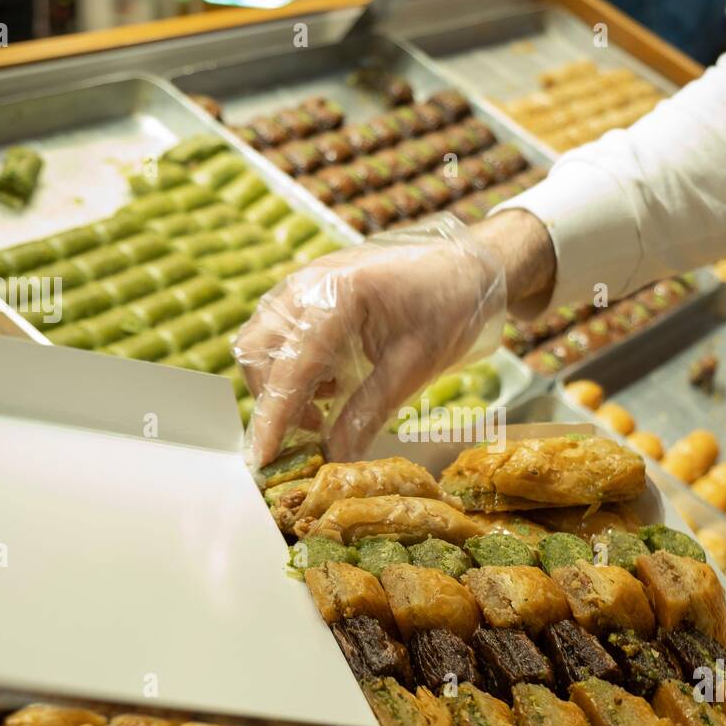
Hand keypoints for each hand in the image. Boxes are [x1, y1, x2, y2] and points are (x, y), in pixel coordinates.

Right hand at [235, 214, 506, 466]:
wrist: (468, 266)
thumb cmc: (451, 308)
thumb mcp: (416, 366)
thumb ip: (369, 411)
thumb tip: (335, 457)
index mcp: (338, 295)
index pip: (291, 367)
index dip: (275, 417)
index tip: (263, 458)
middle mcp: (308, 283)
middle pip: (258, 352)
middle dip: (275, 399)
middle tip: (316, 427)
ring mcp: (304, 281)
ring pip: (261, 342)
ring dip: (281, 383)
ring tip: (327, 403)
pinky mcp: (308, 290)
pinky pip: (277, 332)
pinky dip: (293, 366)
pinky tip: (333, 379)